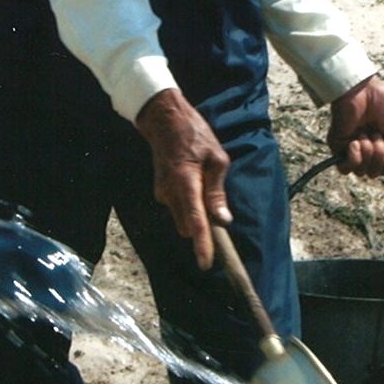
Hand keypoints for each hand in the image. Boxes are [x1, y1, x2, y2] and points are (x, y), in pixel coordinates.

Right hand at [135, 88, 230, 268]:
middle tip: (218, 211)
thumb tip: (222, 219)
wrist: (163, 120)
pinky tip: (195, 181)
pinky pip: (178, 207)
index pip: (196, 222)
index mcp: (186, 184)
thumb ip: (217, 191)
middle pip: (189, 226)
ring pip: (183, 218)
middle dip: (203, 226)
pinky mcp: (161, 191)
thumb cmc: (194, 134)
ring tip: (206, 185)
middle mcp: (170, 193)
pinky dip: (189, 204)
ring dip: (196, 214)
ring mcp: (163, 193)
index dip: (202, 245)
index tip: (206, 263)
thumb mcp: (216, 158)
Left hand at [327, 75, 383, 176]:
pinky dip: (354, 158)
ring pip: (362, 172)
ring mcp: (352, 149)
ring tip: (365, 134)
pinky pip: (345, 169)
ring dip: (368, 153)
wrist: (361, 88)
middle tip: (377, 135)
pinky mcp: (337, 147)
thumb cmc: (380, 98)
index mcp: (382, 144)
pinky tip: (355, 142)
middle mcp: (367, 149)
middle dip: (380, 157)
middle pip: (375, 173)